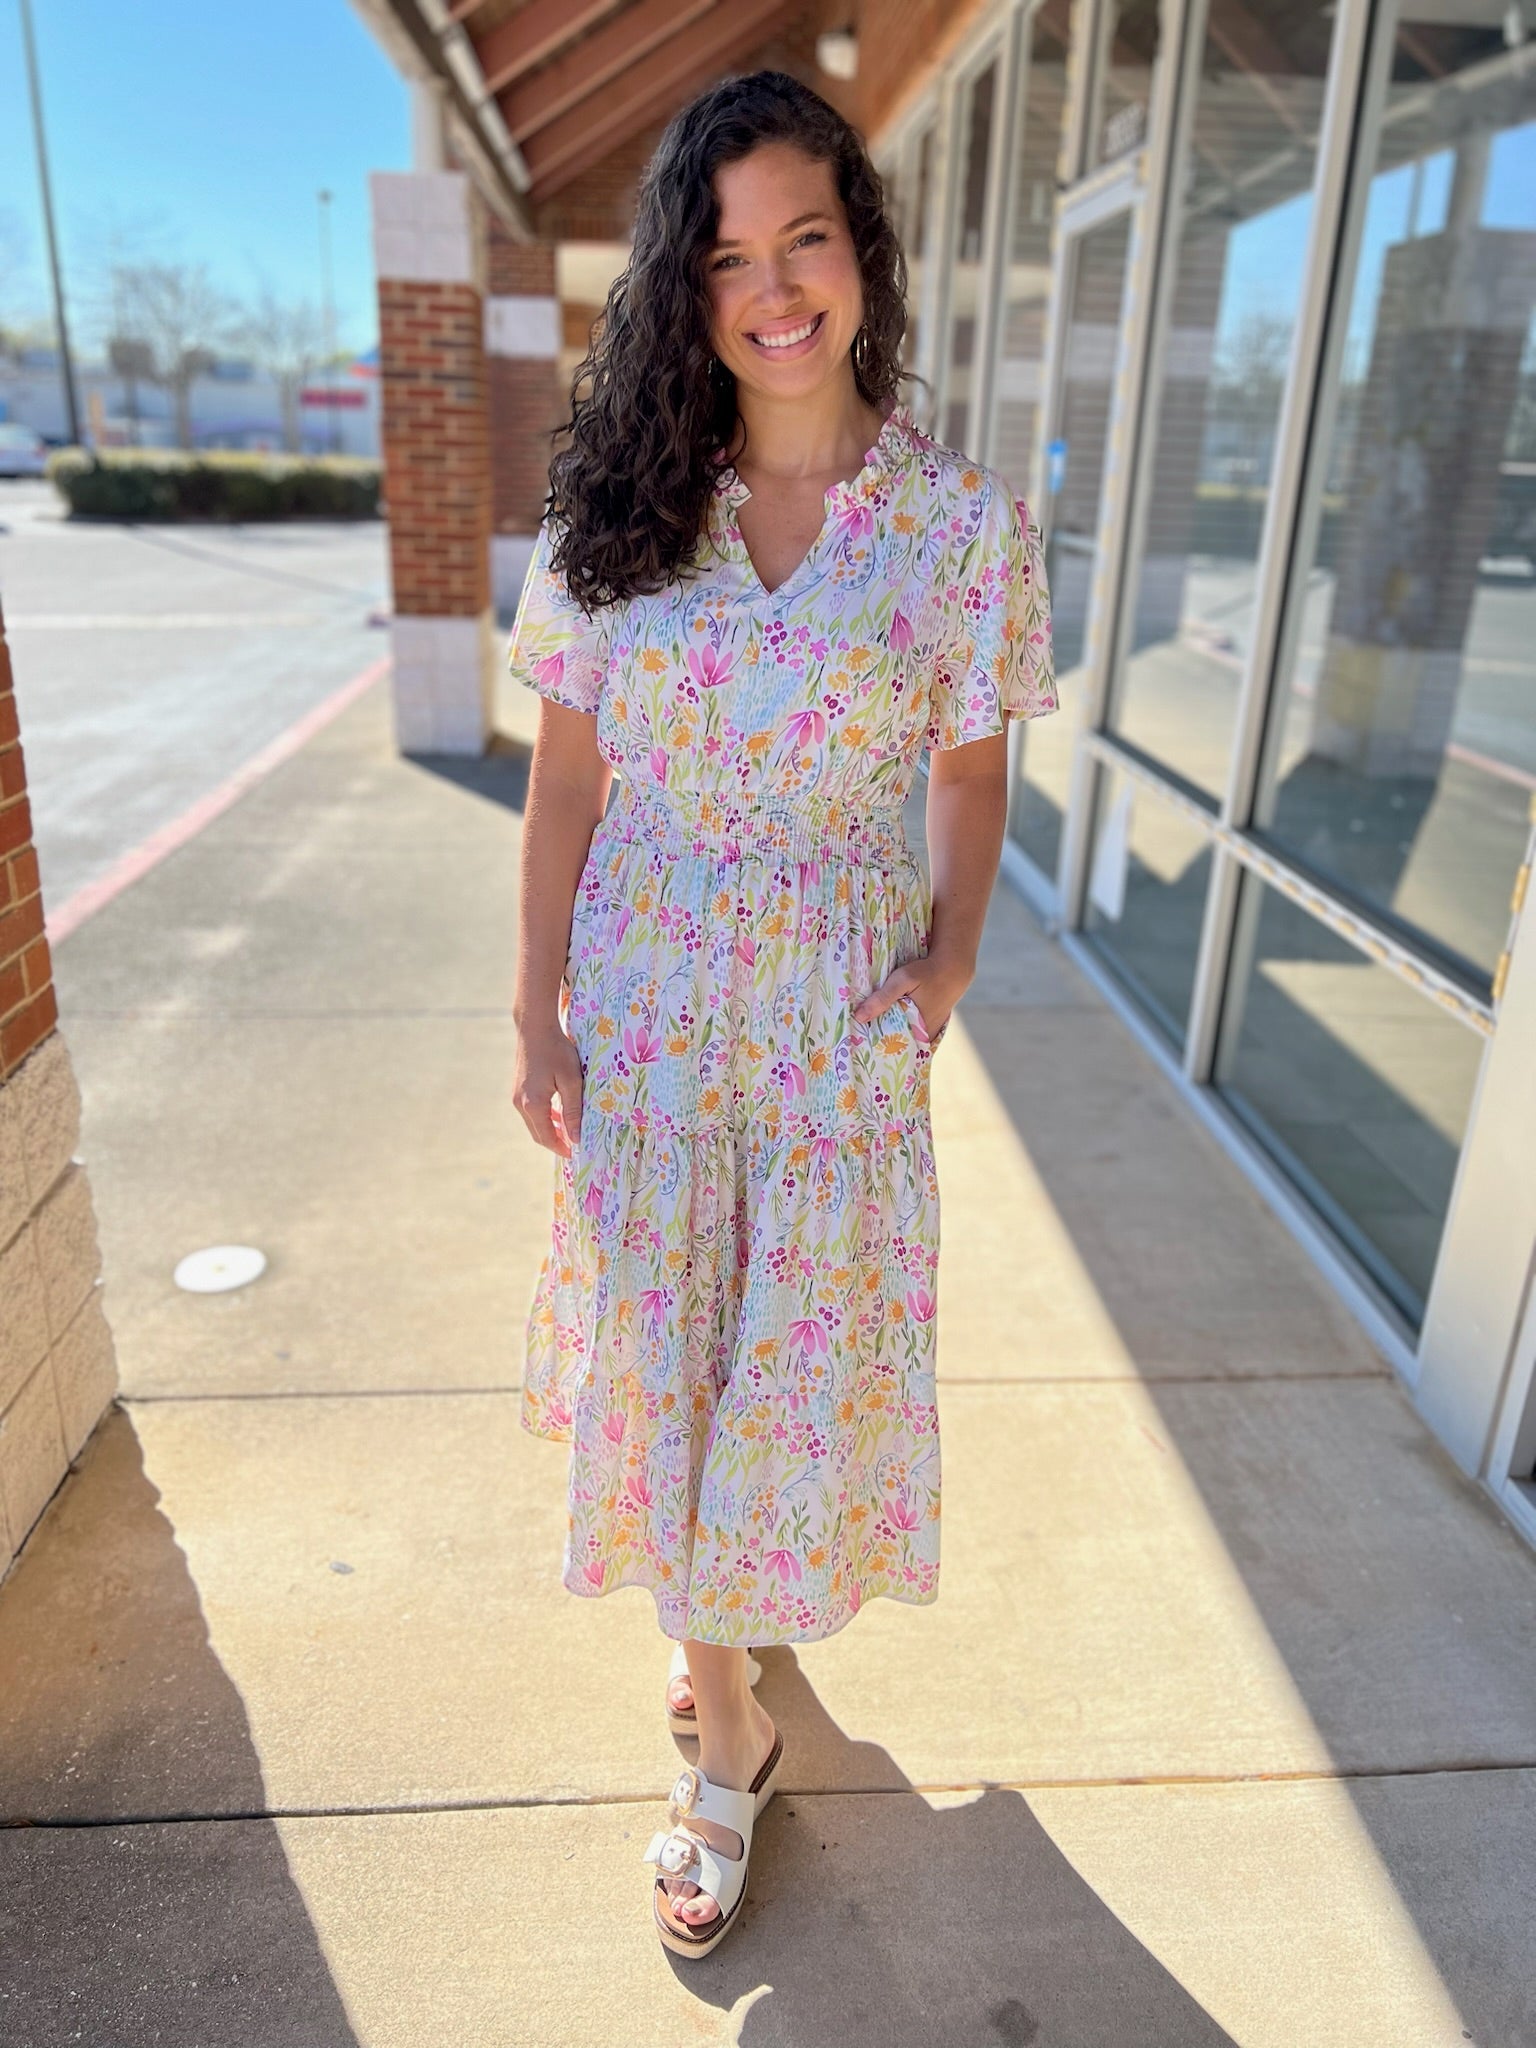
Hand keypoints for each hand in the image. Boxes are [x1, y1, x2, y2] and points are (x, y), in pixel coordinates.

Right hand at [513, 1016, 584, 1157]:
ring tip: (569, 1132)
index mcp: (533, 1104)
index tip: (575, 1153)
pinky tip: (558, 1114)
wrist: (534, 1028)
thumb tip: (576, 1137)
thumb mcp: (571, 1081)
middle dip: (555, 1142)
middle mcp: (520, 1103)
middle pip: (538, 1134)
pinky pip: (531, 1112)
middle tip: (574, 1145)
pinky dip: (544, 1118)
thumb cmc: (556, 1051)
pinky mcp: (517, 1090)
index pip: (547, 1137)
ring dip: (550, 1130)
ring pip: (534, 1123)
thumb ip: (573, 1111)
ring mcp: (516, 1096)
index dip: (561, 1148)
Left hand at [852, 949, 972, 1044]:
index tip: (859, 1046)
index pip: (891, 1047)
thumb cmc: (927, 973)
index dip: (874, 1047)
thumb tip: (859, 1017)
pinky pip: (915, 1035)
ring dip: (892, 1039)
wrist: (953, 969)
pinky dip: (903, 1033)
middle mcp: (924, 1035)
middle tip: (861, 1042)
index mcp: (916, 1028)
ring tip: (871, 1036)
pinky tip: (889, 1027)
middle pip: (898, 1046)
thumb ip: (882, 998)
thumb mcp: (903, 980)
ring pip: (906, 1040)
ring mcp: (930, 1032)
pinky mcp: (933, 1027)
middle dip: (881, 1045)